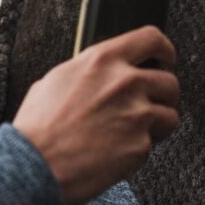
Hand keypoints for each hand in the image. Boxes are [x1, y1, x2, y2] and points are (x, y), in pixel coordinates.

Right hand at [12, 26, 179, 204]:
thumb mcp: (55, 81)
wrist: (34, 165)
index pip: (151, 39)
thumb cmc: (37, 127)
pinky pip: (151, 145)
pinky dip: (137, 151)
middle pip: (169, 82)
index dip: (165, 51)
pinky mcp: (140, 146)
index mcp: (102, 60)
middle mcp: (125, 83)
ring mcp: (136, 114)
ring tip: (130, 134)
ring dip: (156, 126)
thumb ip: (87, 71)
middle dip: (162, 96)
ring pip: (170, 116)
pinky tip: (113, 153)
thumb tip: (100, 73)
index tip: (166, 60)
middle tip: (147, 107)